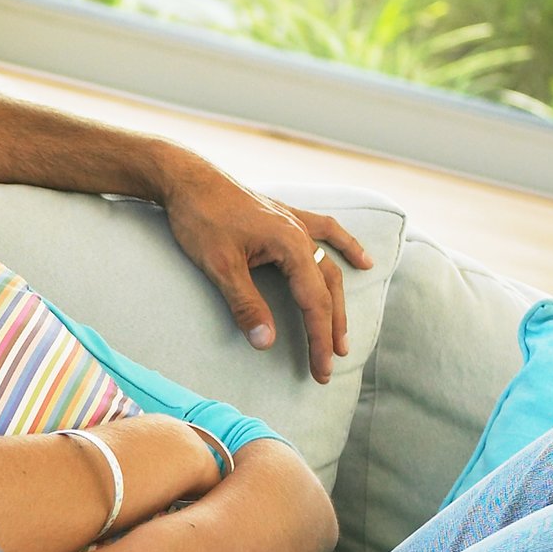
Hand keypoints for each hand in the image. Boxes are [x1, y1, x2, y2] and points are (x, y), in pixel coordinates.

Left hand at [156, 154, 371, 385]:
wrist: (188, 180)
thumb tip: (267, 344)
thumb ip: (246, 305)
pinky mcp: (287, 218)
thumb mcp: (219, 267)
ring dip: (338, 301)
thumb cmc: (201, 219)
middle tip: (332, 363)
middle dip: (331, 328)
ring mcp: (297, 224)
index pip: (314, 303)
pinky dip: (346, 247)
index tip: (321, 371)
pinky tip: (364, 261)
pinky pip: (327, 233)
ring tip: (343, 333)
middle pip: (327, 289)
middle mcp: (302, 234)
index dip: (318, 339)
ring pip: (329, 267)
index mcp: (291, 246)